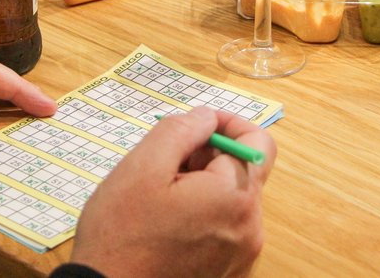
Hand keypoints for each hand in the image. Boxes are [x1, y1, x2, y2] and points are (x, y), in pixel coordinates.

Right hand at [70, 107, 275, 277]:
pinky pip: (225, 228)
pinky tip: (167, 221)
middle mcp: (249, 229)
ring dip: (203, 184)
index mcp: (235, 197)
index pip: (258, 142)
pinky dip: (203, 213)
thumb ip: (181, 130)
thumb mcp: (142, 166)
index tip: (199, 122)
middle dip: (209, 155)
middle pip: (244, 171)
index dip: (229, 123)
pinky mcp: (228, 272)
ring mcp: (241, 255)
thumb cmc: (121, 236)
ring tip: (161, 194)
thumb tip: (206, 116)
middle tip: (167, 159)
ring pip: (232, 199)